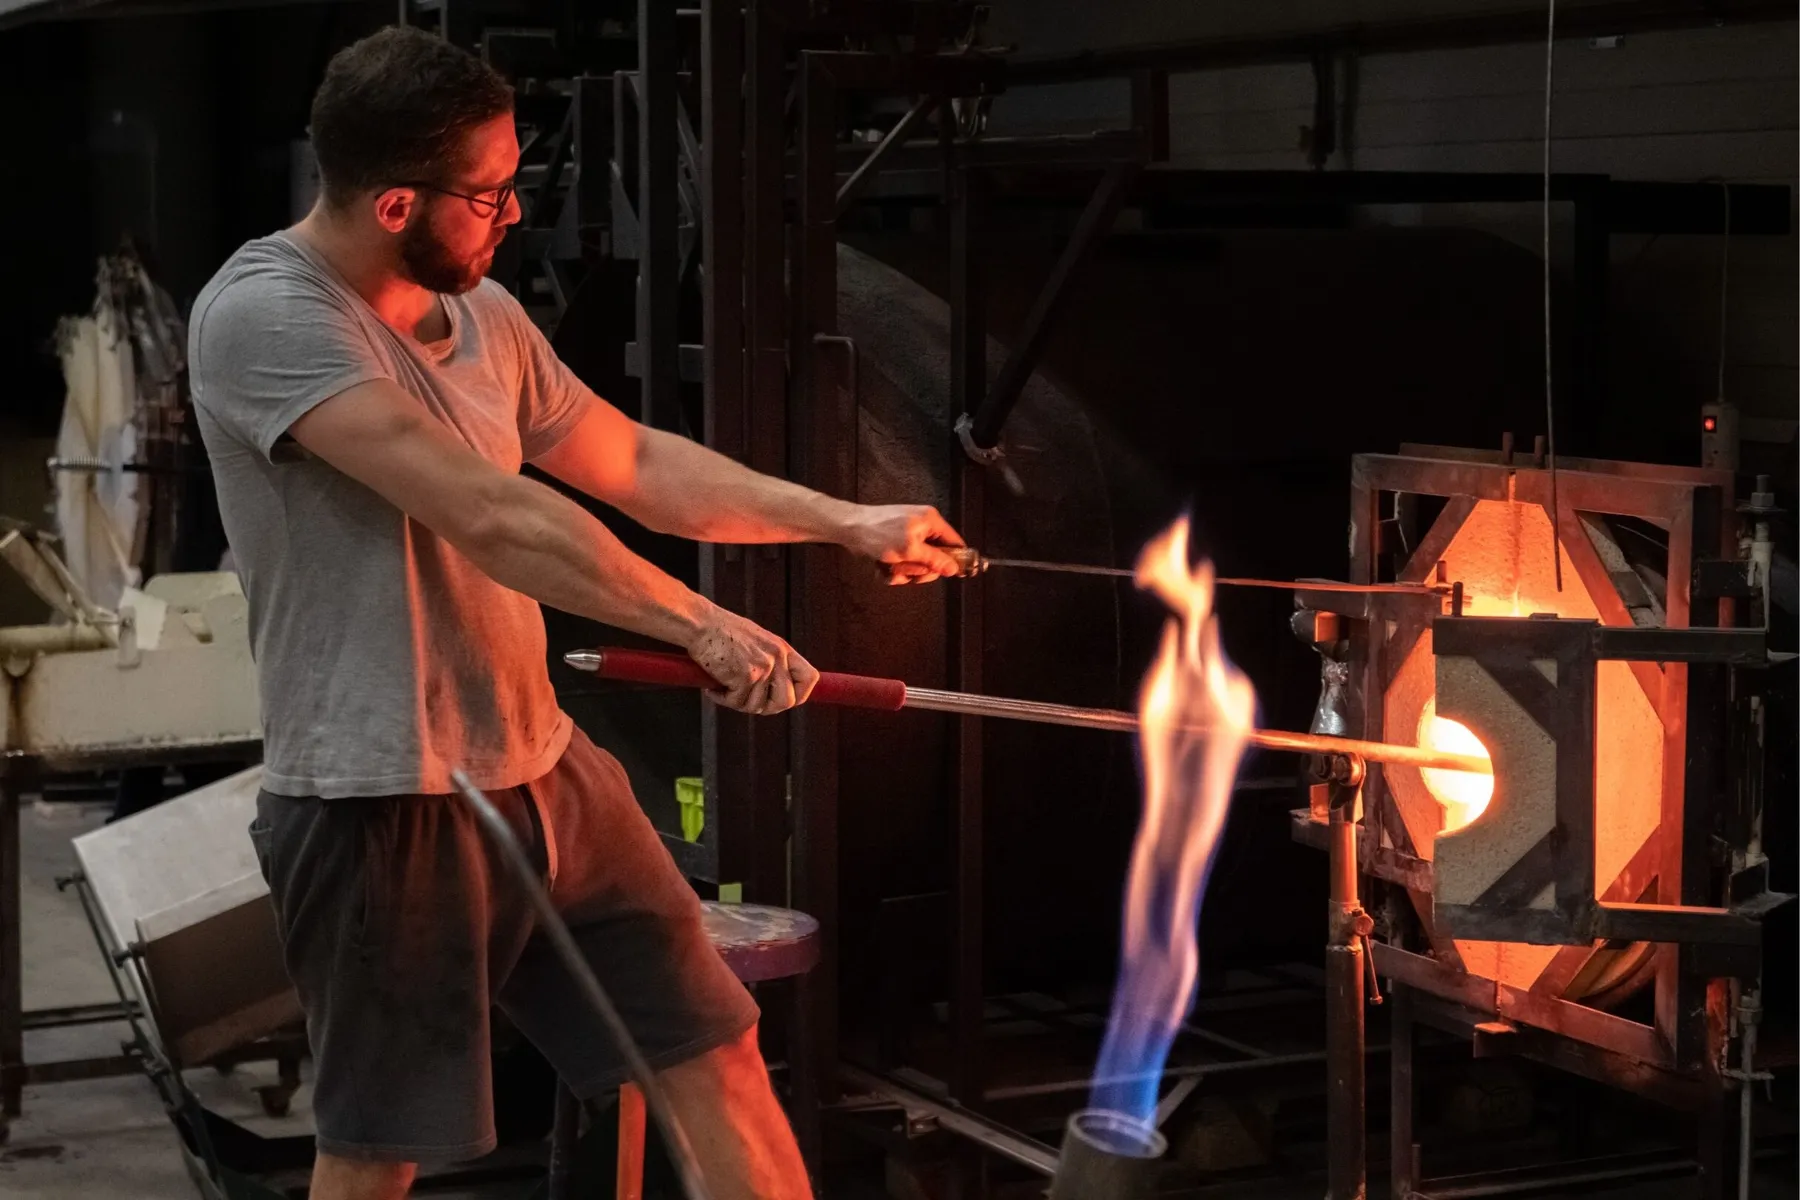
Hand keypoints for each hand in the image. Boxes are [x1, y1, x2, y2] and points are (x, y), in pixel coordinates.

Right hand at [686, 606, 819, 714]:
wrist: (700, 623)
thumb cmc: (721, 631)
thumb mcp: (756, 642)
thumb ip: (770, 662)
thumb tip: (774, 691)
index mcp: (782, 649)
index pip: (810, 678)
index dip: (799, 695)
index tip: (781, 700)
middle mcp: (777, 657)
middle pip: (787, 701)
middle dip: (767, 708)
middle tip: (746, 701)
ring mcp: (763, 667)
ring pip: (757, 706)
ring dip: (737, 702)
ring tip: (723, 688)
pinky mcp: (746, 675)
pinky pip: (737, 702)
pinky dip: (722, 698)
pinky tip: (713, 687)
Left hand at [843, 504, 965, 584]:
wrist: (849, 528)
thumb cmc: (878, 534)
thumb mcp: (910, 550)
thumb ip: (935, 560)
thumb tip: (954, 568)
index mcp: (931, 521)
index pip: (954, 542)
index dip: (955, 560)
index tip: (951, 575)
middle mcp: (923, 528)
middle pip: (936, 559)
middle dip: (920, 570)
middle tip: (908, 571)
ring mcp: (909, 538)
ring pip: (917, 565)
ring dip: (903, 572)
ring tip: (890, 567)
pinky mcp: (896, 547)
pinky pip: (903, 565)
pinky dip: (893, 570)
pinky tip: (882, 568)